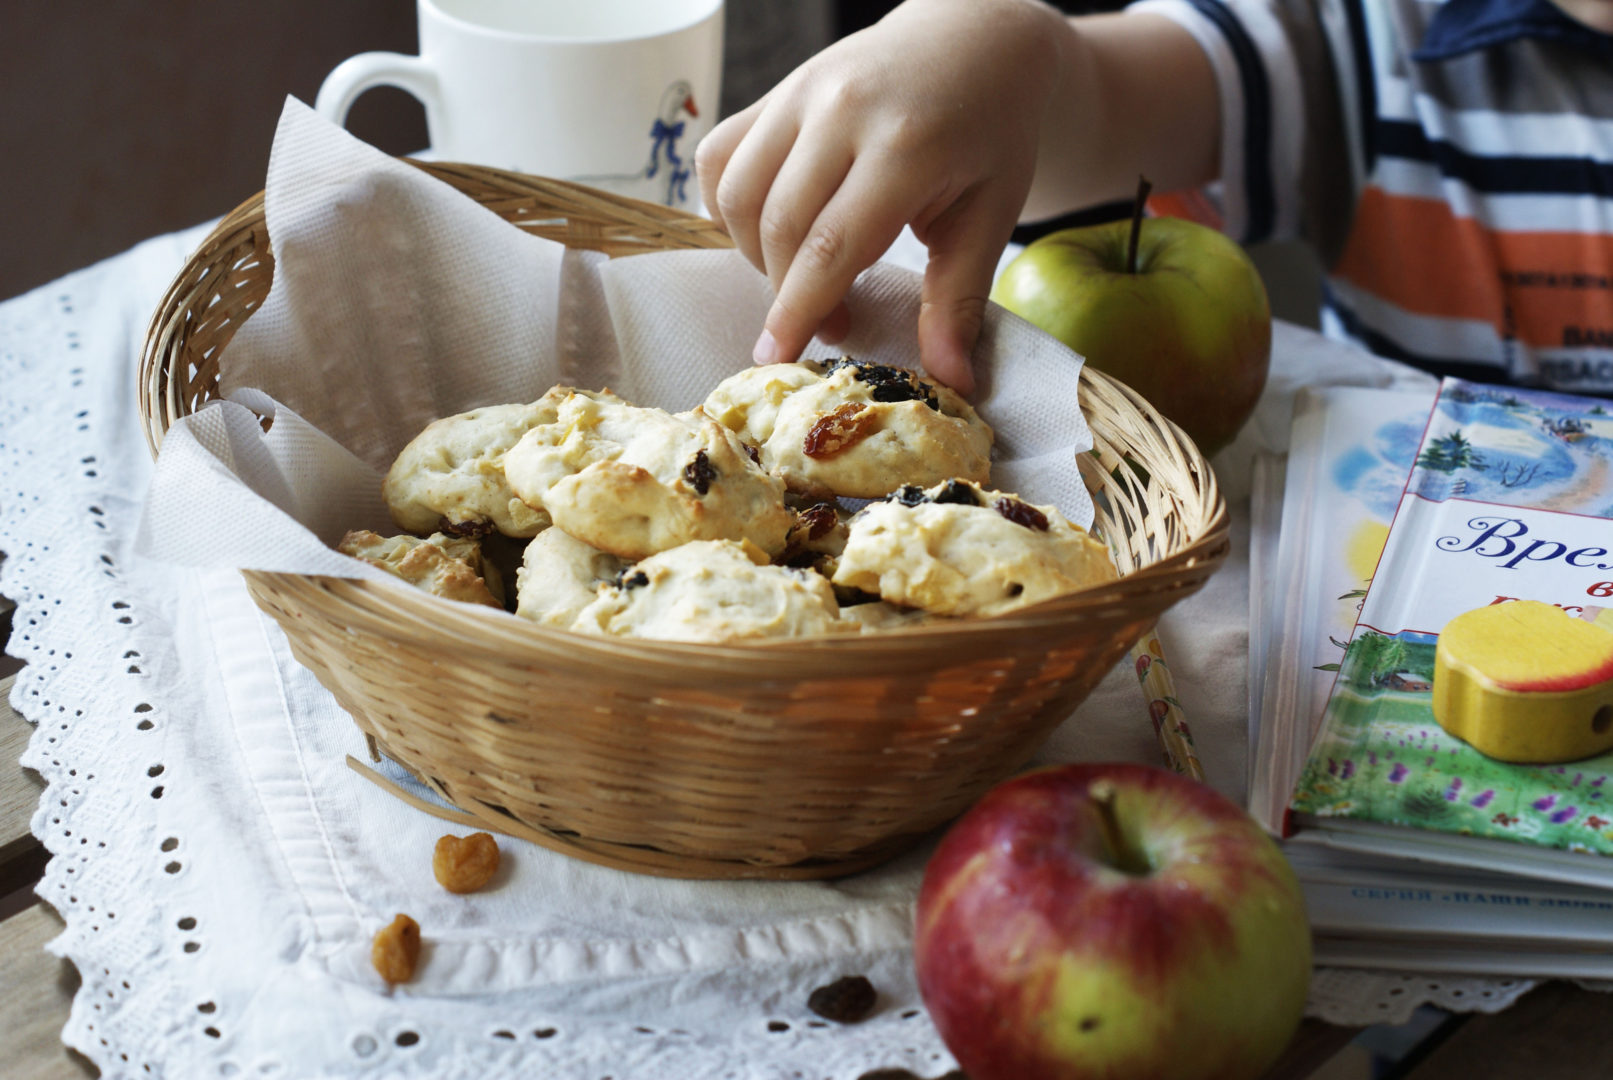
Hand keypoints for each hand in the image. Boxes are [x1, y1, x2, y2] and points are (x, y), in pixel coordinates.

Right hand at [696, 0, 1070, 394]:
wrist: (979, 35)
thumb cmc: (991, 130)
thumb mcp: (991, 215)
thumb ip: (960, 299)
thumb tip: (952, 382)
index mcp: (903, 145)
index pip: (829, 247)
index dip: (799, 311)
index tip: (779, 359)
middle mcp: (840, 110)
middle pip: (779, 228)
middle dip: (789, 294)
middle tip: (833, 321)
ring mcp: (800, 92)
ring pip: (738, 194)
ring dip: (758, 254)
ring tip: (808, 275)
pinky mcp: (777, 89)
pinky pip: (721, 156)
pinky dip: (732, 205)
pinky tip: (774, 227)